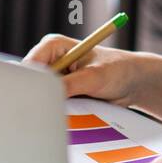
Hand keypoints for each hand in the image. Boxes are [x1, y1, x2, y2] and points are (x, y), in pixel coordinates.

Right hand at [24, 35, 147, 105]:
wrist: (132, 82)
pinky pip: (48, 105)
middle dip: (37, 97)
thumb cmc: (118, 70)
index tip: (36, 99)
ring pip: (38, 96)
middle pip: (29, 83)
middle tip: (47, 112)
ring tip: (63, 112)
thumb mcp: (94, 77)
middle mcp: (49, 61)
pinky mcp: (58, 93)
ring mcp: (53, 78)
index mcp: (53, 46)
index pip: (30, 65)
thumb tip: (48, 95)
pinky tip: (65, 116)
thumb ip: (69, 85)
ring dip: (48, 106)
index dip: (30, 83)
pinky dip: (55, 111)